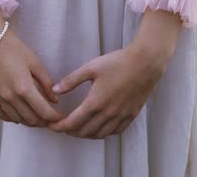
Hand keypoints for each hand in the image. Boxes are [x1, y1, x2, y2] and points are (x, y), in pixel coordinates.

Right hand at [0, 8, 64, 126]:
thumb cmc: (13, 47)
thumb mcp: (34, 63)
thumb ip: (46, 83)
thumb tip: (55, 100)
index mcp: (24, 88)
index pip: (44, 112)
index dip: (55, 118)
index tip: (61, 117)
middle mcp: (10, 97)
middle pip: (31, 119)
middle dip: (44, 121)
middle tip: (51, 118)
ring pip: (17, 119)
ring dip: (29, 121)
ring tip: (37, 117)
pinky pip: (0, 115)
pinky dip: (12, 118)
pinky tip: (18, 115)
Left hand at [47, 8, 182, 138]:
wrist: (145, 62)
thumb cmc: (117, 62)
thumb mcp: (90, 68)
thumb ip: (71, 81)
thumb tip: (54, 90)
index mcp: (95, 102)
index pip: (72, 123)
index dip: (59, 127)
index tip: (51, 126)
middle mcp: (108, 113)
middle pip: (84, 132)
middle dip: (70, 131)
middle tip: (62, 126)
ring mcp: (121, 115)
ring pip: (100, 134)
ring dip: (86, 134)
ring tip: (78, 128)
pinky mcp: (131, 114)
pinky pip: (116, 131)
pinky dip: (104, 133)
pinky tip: (99, 127)